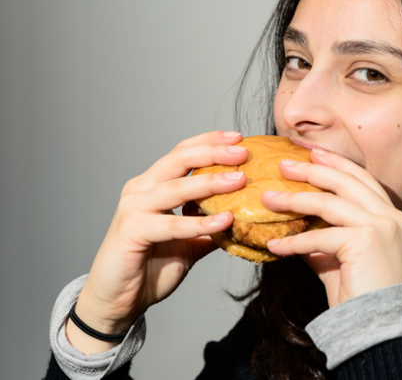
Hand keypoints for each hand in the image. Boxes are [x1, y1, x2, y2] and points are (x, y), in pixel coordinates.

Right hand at [68, 131, 246, 352]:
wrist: (118, 302)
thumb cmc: (150, 267)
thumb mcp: (189, 242)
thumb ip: (210, 225)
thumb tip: (245, 218)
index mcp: (152, 185)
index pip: (182, 153)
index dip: (209, 142)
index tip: (238, 138)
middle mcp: (140, 190)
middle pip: (178, 159)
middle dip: (212, 152)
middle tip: (242, 151)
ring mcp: (133, 209)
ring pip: (176, 188)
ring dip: (211, 182)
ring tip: (240, 179)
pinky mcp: (131, 231)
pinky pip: (173, 224)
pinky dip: (200, 222)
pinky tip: (225, 220)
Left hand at [263, 149, 401, 308]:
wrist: (379, 330)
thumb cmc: (362, 296)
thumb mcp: (341, 259)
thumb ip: (323, 238)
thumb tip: (293, 226)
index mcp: (391, 215)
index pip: (361, 178)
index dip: (335, 162)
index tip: (310, 152)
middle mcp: (390, 216)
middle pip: (345, 181)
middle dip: (311, 169)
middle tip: (283, 165)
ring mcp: (381, 226)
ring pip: (329, 202)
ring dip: (294, 200)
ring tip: (268, 198)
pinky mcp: (365, 241)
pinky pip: (320, 236)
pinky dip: (294, 242)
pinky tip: (274, 247)